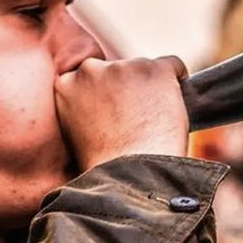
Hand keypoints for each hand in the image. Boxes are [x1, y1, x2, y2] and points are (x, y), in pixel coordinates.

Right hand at [55, 56, 189, 170]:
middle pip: (116, 70)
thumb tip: (106, 104)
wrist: (131, 177)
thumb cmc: (106, 169)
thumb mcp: (75, 135)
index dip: (105, 96)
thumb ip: (83, 110)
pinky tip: (172, 107)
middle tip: (133, 123)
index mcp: (65, 85)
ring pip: (144, 70)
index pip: (89, 78)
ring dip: (150, 89)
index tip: (114, 116)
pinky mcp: (155, 69)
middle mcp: (90, 70)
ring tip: (149, 125)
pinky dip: (177, 81)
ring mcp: (123, 67)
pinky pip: (173, 65)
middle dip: (125, 89)